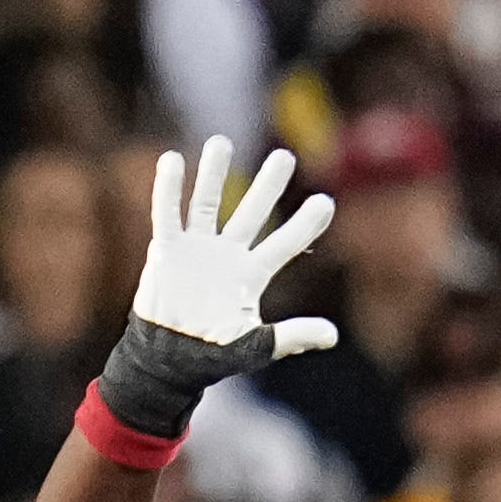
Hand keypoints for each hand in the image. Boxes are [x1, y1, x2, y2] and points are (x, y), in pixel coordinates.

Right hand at [90, 139, 338, 441]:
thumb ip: (291, 337)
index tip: (326, 203)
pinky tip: (173, 160)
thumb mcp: (255, 347)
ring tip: (221, 142)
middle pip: (252, 212)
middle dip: (268, 185)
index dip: (304, 225)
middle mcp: (228, 254)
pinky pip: (168, 213)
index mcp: (252, 275)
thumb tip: (332, 336)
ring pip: (208, 203)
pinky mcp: (168, 249)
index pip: (285, 244)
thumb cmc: (213, 355)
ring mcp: (198, 248)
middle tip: (285, 156)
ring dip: (214, 174)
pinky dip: (169, 189)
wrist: (168, 359)